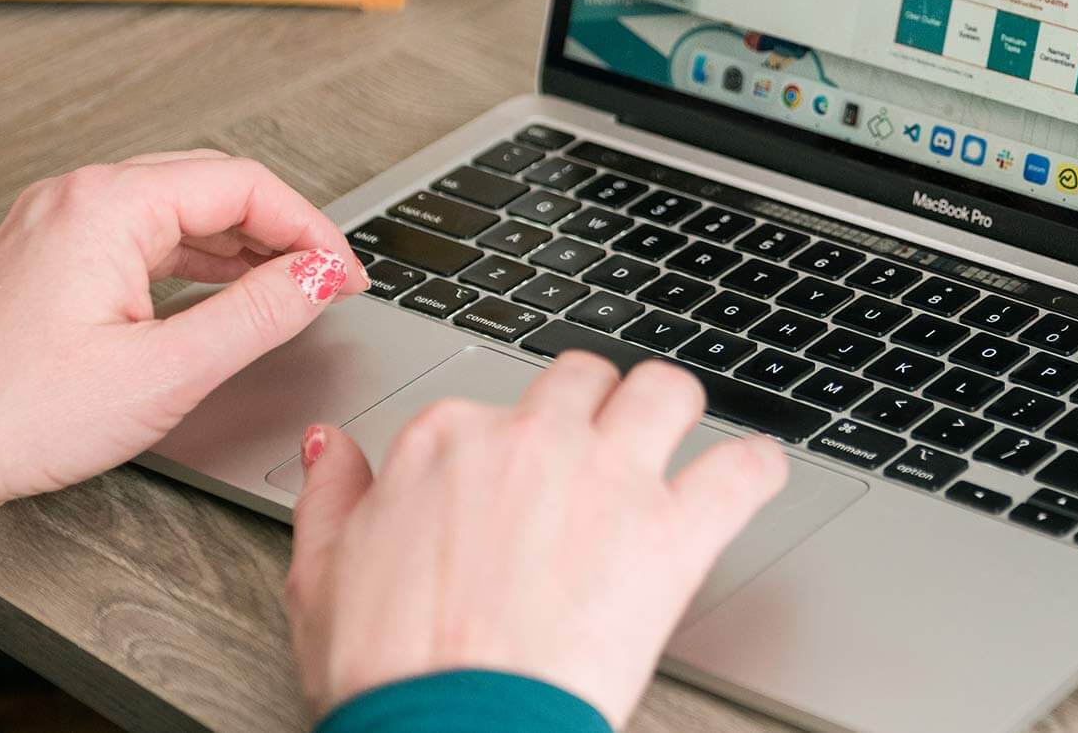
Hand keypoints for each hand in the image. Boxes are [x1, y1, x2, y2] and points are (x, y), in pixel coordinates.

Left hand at [0, 151, 368, 588]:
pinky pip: (138, 234)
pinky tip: (219, 296)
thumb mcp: (165, 373)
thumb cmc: (11, 419)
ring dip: (239, 244)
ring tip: (287, 291)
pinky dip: (192, 259)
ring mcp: (54, 221)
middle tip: (327, 282)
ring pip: (176, 207)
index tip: (345, 277)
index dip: (310, 230)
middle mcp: (76, 197)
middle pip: (212, 184)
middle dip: (281, 230)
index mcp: (106, 206)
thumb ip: (258, 314)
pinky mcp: (44, 254)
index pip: (244, 185)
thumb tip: (320, 277)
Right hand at [285, 354, 788, 728]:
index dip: (504, 443)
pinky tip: (757, 472)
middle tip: (599, 440)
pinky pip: (741, 471)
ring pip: (665, 391)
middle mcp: (532, 441)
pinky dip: (757, 468)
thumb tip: (334, 449)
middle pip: (584, 379)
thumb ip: (332, 497)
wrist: (452, 730)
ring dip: (674, 408)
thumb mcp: (320, 577)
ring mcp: (608, 478)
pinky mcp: (671, 532)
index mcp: (447, 441)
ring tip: (678, 432)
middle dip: (595, 403)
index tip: (514, 472)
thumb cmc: (391, 674)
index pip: (488, 407)